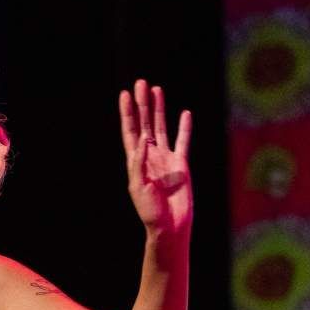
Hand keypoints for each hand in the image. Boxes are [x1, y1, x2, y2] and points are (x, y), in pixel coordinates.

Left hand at [119, 79, 192, 238]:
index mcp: (135, 161)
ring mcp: (166, 158)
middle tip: (141, 83)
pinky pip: (183, 141)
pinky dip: (184, 127)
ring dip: (159, 109)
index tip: (124, 95)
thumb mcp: (139, 187)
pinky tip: (184, 113)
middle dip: (143, 104)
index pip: (130, 131)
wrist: (170, 226)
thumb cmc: (150, 211)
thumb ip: (139, 163)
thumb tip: (144, 140)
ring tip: (157, 89)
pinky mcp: (181, 164)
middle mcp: (149, 156)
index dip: (127, 113)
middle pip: (145, 123)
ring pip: (162, 127)